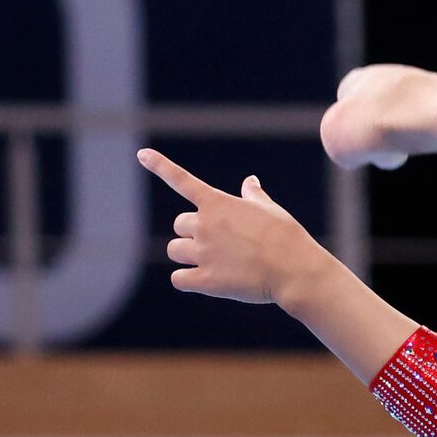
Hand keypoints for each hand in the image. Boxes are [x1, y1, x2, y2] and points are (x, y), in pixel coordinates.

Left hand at [138, 149, 329, 306]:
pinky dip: (186, 280)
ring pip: (175, 250)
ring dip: (187, 255)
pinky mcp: (206, 281)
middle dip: (193, 233)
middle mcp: (204, 225)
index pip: (181, 180)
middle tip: (219, 244)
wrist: (295, 270)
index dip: (160, 165)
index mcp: (218, 204)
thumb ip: (253, 196)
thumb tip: (250, 181)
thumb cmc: (287, 238)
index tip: (142, 155)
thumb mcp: (271, 210)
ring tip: (213, 263)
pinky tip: (202, 282)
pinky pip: (179, 280)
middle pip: (179, 225)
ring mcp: (203, 253)